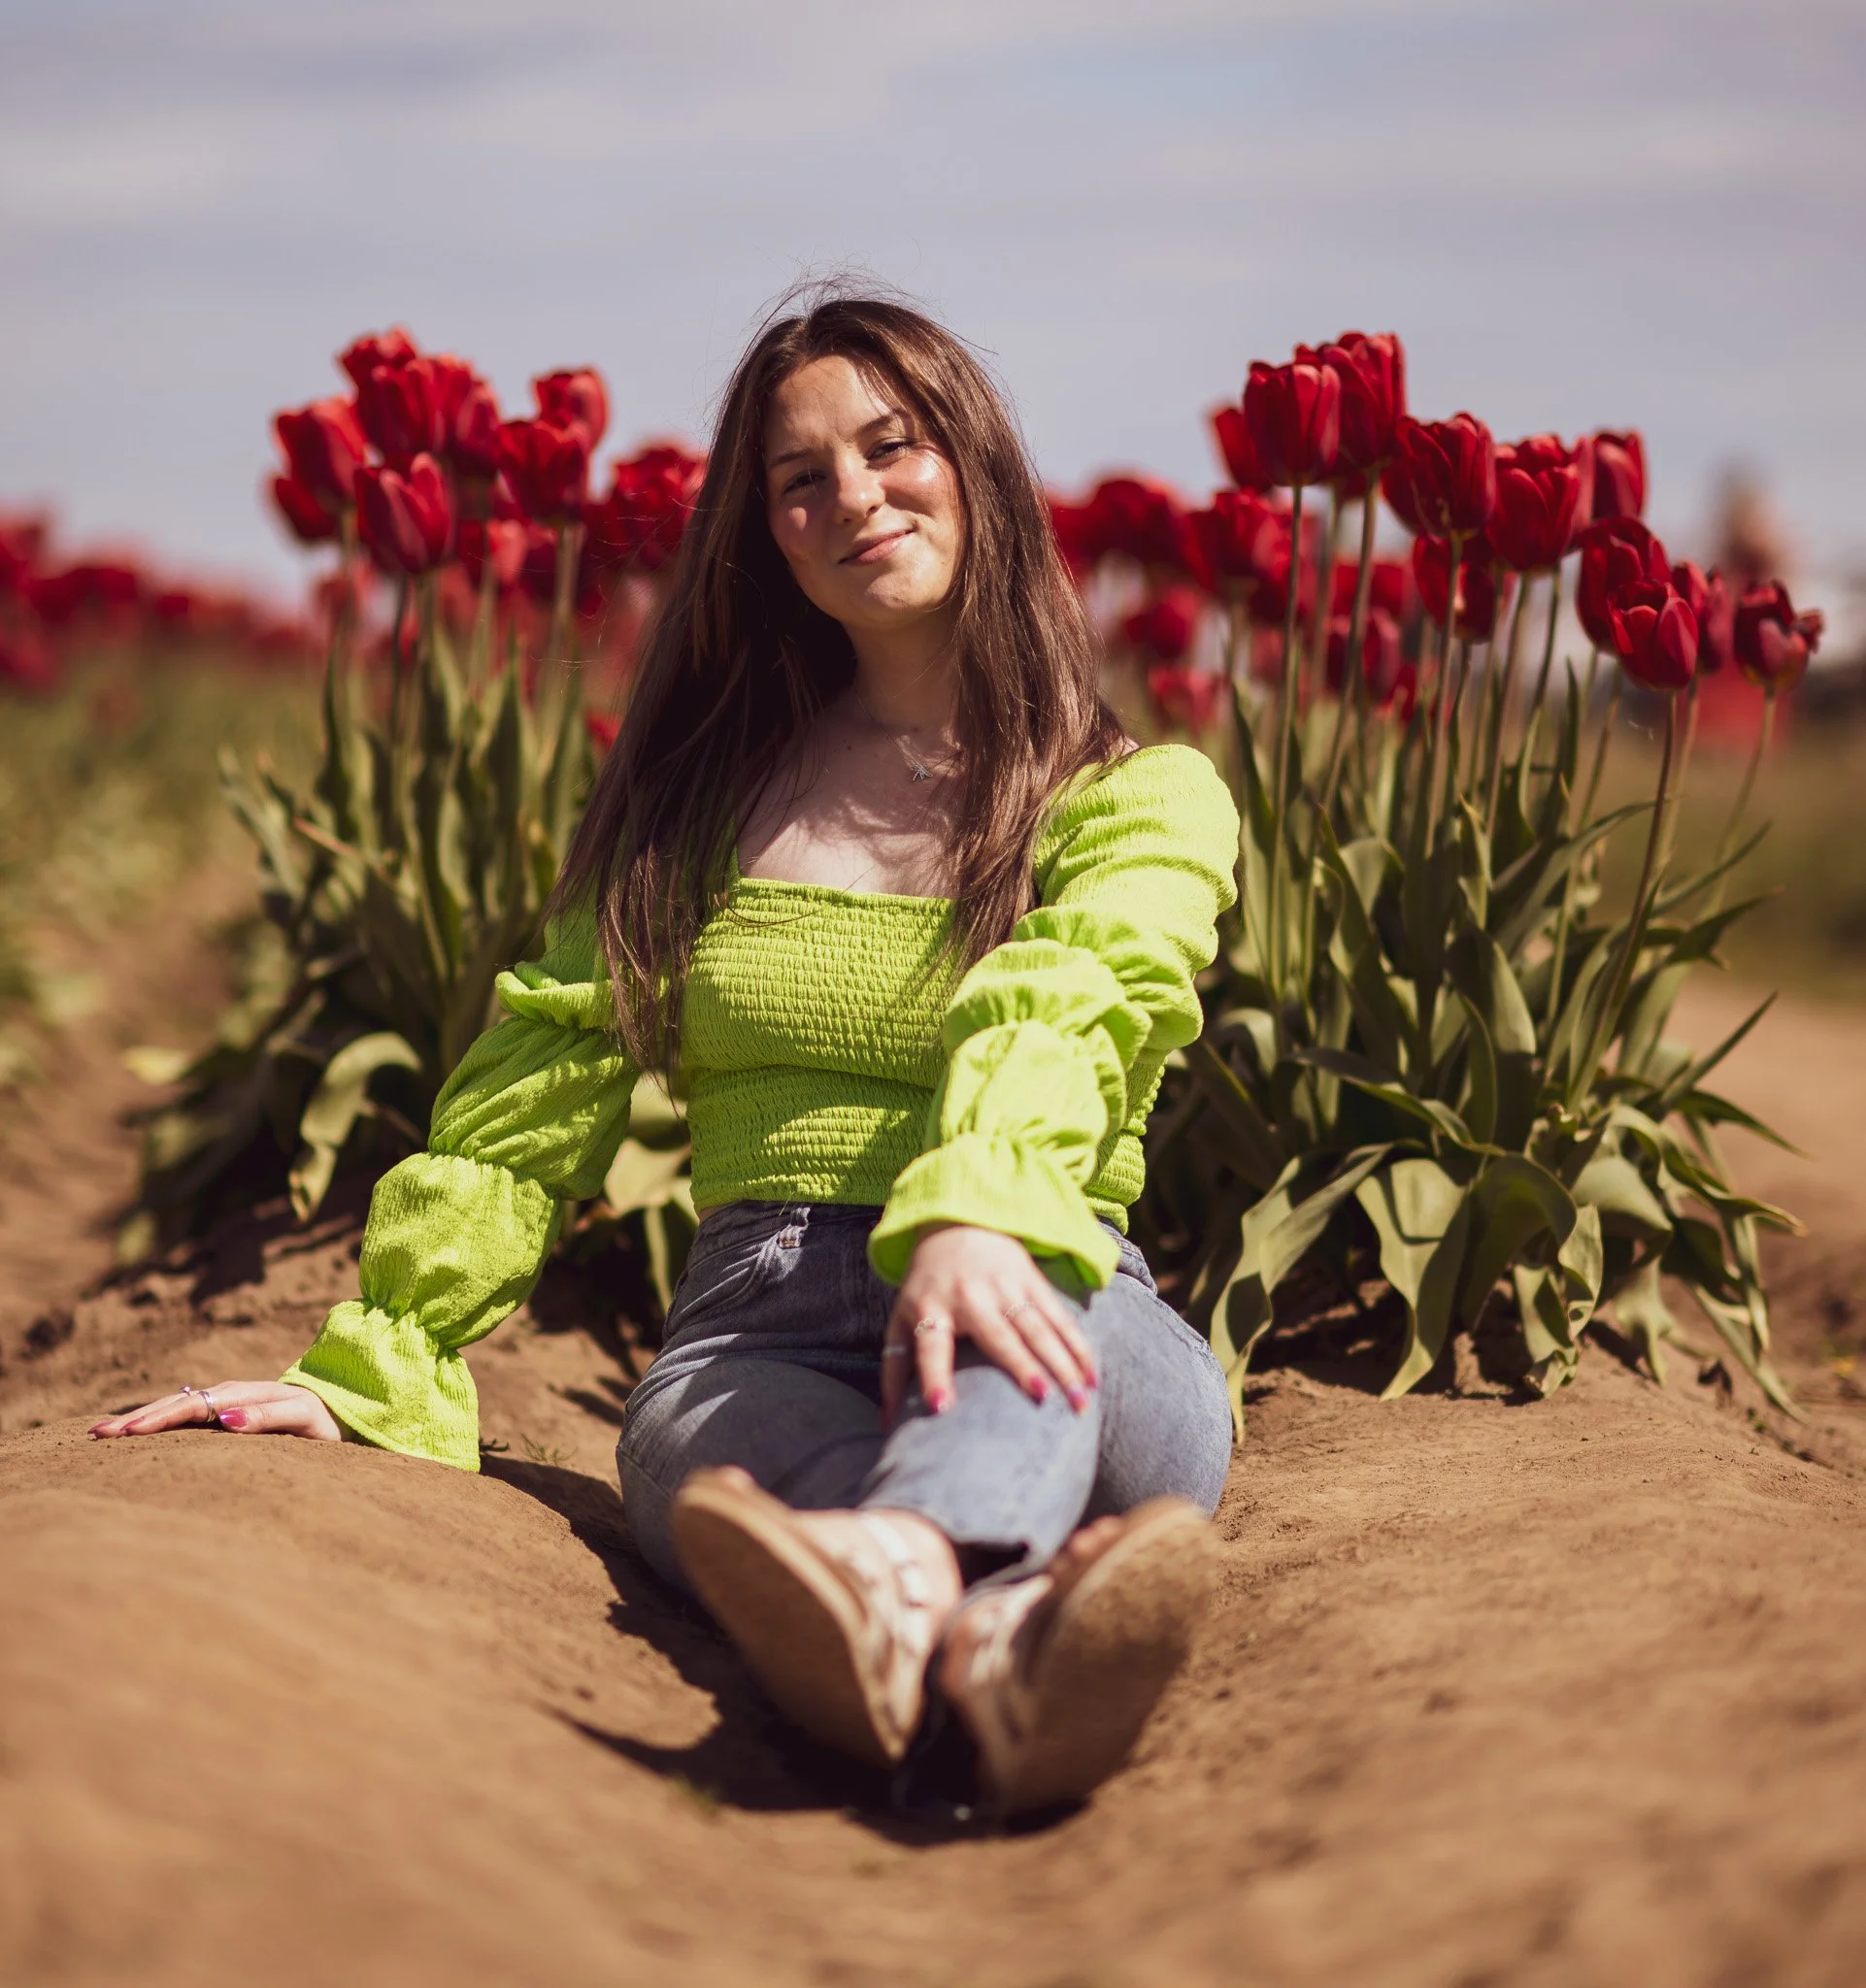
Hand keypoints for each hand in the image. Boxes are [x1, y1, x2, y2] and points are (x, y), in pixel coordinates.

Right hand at [90, 1380, 343, 1442]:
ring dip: (141, 1419)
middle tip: (97, 1435)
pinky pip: (185, 1415)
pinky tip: (135, 1433)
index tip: (127, 1434)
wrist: (342, 1412)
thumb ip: (269, 1419)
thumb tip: (226, 1420)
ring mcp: (225, 1403)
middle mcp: (230, 1396)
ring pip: (175, 1408)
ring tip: (103, 1433)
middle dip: (137, 1420)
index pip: (193, 1407)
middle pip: (176, 1405)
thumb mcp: (302, 1419)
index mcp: (244, 1396)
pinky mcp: (226, 1412)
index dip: (159, 1419)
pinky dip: (158, 1421)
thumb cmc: (324, 1423)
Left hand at [883, 1224, 1096, 1422]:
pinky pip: (1060, 1317)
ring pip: (1038, 1328)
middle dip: (1021, 1366)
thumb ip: (894, 1369)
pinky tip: (1092, 1377)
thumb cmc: (926, 1286)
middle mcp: (970, 1296)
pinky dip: (1078, 1346)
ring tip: (1079, 1400)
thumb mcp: (902, 1319)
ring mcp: (1006, 1287)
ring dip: (1062, 1363)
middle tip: (1042, 1398)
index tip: (941, 1407)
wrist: (957, 1222)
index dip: (933, 1375)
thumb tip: (885, 1426)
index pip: (930, 1344)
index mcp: (931, 1308)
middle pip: (999, 1336)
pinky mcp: (1033, 1281)